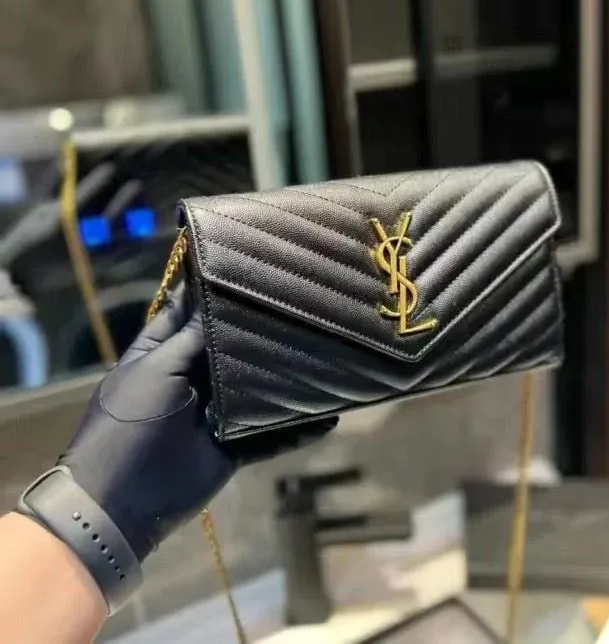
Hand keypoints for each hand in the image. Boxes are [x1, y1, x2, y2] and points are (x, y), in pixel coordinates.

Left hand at [58, 285, 336, 561]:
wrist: (122, 502)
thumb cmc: (132, 423)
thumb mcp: (157, 369)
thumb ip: (191, 337)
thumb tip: (215, 297)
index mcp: (162, 353)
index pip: (188, 311)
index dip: (211, 289)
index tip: (247, 266)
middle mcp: (191, 377)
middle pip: (228, 347)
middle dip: (256, 330)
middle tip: (300, 305)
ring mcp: (214, 412)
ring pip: (254, 388)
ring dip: (282, 377)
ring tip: (323, 353)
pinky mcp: (233, 445)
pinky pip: (270, 434)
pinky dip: (296, 427)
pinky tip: (327, 415)